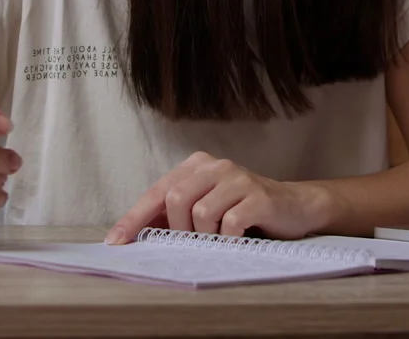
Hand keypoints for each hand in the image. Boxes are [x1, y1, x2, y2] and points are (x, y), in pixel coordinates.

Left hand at [105, 151, 334, 244]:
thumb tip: (138, 234)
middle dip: (179, 230)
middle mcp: (215, 165)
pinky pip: (229, 223)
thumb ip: (177, 213)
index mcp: (197, 165)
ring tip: (220, 239)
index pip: (157, 191)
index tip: (115, 242)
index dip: (134, 218)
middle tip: (193, 243)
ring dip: (206, 237)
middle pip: (176, 199)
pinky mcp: (258, 195)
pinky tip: (236, 239)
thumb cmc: (242, 210)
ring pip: (200, 213)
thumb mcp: (207, 206)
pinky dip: (227, 239)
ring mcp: (238, 178)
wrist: (293, 206)